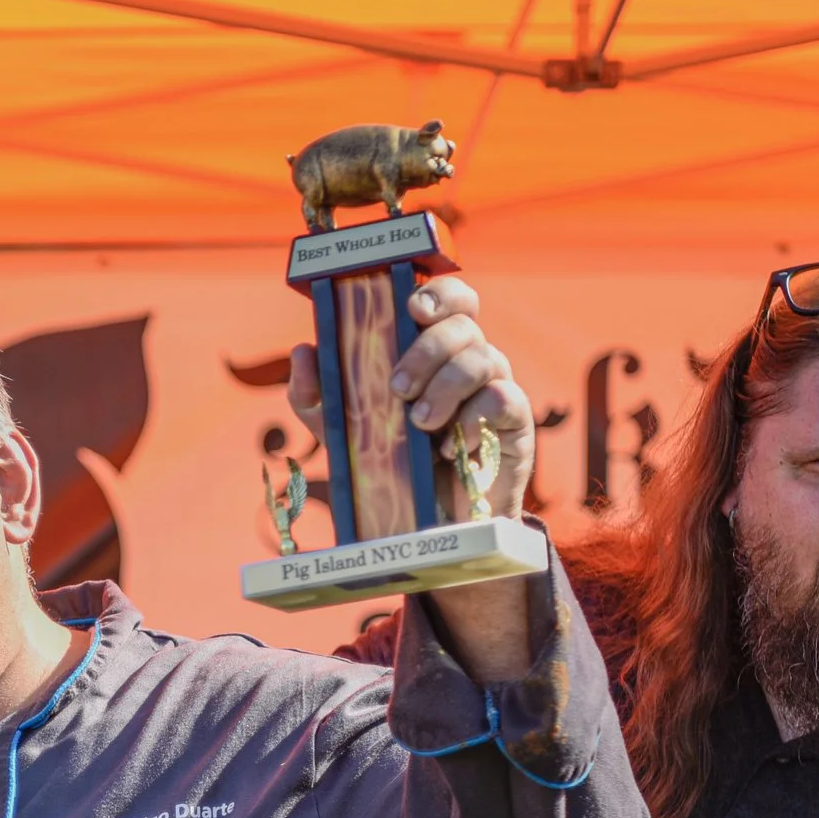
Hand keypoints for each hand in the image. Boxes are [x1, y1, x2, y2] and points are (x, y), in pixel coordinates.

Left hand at [288, 275, 535, 521]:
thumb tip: (304, 351)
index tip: (413, 309)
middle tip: (397, 388)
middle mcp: (469, 360)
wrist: (428, 522)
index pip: (449, 301)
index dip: (438, 294)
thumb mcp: (341, 431)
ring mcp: (494, 387)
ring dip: (445, 387)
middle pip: (464, 324)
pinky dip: (473, 419)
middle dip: (427, 350)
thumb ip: (317, 394)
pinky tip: (451, 446)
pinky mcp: (514, 422)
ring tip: (419, 424)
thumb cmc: (389, 464)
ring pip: (483, 358)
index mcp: (434, 350)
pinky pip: (503, 398)